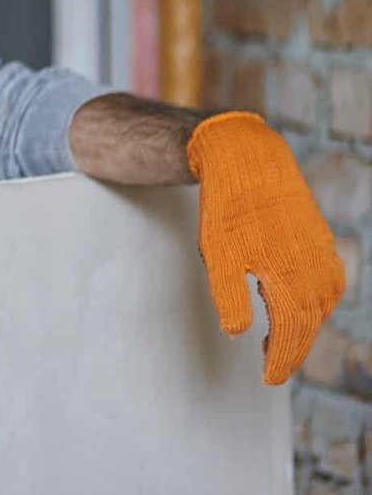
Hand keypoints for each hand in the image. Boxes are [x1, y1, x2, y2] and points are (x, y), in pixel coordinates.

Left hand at [187, 111, 344, 383]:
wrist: (250, 160)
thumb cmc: (229, 207)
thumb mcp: (217, 253)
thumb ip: (228, 294)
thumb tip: (239, 333)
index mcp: (291, 278)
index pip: (290, 335)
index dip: (280, 361)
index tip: (267, 380)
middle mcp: (315, 271)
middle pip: (308, 325)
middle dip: (291, 351)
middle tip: (271, 369)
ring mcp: (323, 256)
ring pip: (319, 307)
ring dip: (301, 328)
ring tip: (275, 342)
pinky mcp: (322, 243)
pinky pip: (324, 285)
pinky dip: (311, 304)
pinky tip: (293, 307)